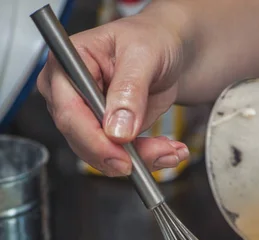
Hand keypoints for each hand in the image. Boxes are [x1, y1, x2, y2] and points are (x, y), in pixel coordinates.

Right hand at [37, 13, 188, 175]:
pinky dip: (147, 159)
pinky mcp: (105, 134)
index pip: (69, 113)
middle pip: (83, 141)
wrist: (168, 51)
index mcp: (66, 65)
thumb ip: (129, 90)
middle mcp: (69, 94)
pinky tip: (168, 151)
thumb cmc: (151, 39)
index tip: (123, 157)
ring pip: (103, 156)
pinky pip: (120, 157)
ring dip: (141, 159)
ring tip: (171, 150)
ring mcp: (86, 117)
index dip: (95, 141)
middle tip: (159, 153)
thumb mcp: (143, 55)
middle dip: (124, 155)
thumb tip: (116, 129)